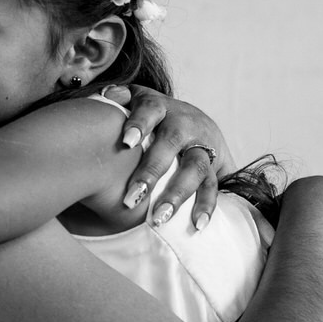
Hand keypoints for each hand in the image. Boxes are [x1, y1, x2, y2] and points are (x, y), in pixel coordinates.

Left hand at [101, 85, 235, 228]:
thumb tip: (106, 97)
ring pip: (195, 166)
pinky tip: (198, 224)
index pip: (150, 109)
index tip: (126, 142)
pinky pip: (214, 185)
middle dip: (152, 171)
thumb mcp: (137, 101)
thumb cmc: (152, 118)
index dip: (139, 123)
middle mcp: (184, 123)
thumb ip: (120, 99)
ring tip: (159, 218)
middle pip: (171, 142)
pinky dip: (207, 205)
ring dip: (177, 194)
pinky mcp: (216, 164)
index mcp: (160, 107)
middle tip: (132, 198)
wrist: (195, 123)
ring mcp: (202, 144)